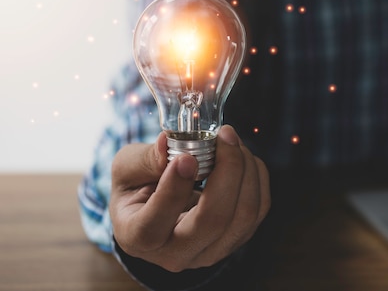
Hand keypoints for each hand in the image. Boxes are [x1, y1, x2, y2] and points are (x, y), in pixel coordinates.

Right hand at [109, 125, 270, 271]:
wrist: (154, 211)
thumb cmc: (137, 188)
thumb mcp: (127, 169)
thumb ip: (144, 159)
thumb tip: (166, 143)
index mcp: (138, 238)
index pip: (154, 225)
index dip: (173, 190)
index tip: (186, 157)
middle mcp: (176, 254)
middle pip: (213, 221)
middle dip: (227, 171)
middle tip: (224, 135)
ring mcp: (211, 251)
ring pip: (244, 216)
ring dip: (246, 169)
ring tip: (232, 141)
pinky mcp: (236, 239)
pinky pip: (258, 209)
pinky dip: (256, 176)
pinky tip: (241, 157)